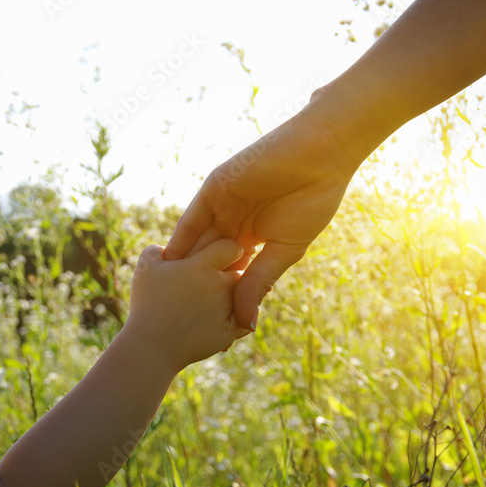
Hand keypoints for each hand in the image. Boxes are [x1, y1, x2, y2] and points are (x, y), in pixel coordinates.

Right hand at [125, 239, 249, 372]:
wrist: (150, 346)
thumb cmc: (146, 304)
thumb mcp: (145, 268)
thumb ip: (157, 249)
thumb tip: (168, 247)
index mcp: (201, 266)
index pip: (231, 247)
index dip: (226, 250)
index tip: (219, 256)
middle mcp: (219, 285)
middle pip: (240, 270)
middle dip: (232, 272)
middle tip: (219, 279)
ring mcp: (227, 309)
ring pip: (245, 294)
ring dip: (235, 294)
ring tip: (216, 300)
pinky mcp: (230, 331)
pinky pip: (247, 318)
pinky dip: (240, 317)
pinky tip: (223, 317)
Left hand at [165, 105, 355, 329]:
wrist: (320, 156)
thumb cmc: (312, 202)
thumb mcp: (284, 250)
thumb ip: (259, 282)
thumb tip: (246, 324)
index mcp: (252, 238)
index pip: (229, 273)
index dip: (219, 299)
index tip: (206, 330)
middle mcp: (233, 223)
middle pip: (207, 261)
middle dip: (195, 289)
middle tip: (177, 321)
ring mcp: (222, 205)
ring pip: (196, 242)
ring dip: (181, 268)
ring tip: (165, 300)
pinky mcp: (215, 188)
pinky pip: (192, 217)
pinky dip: (180, 240)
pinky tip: (167, 264)